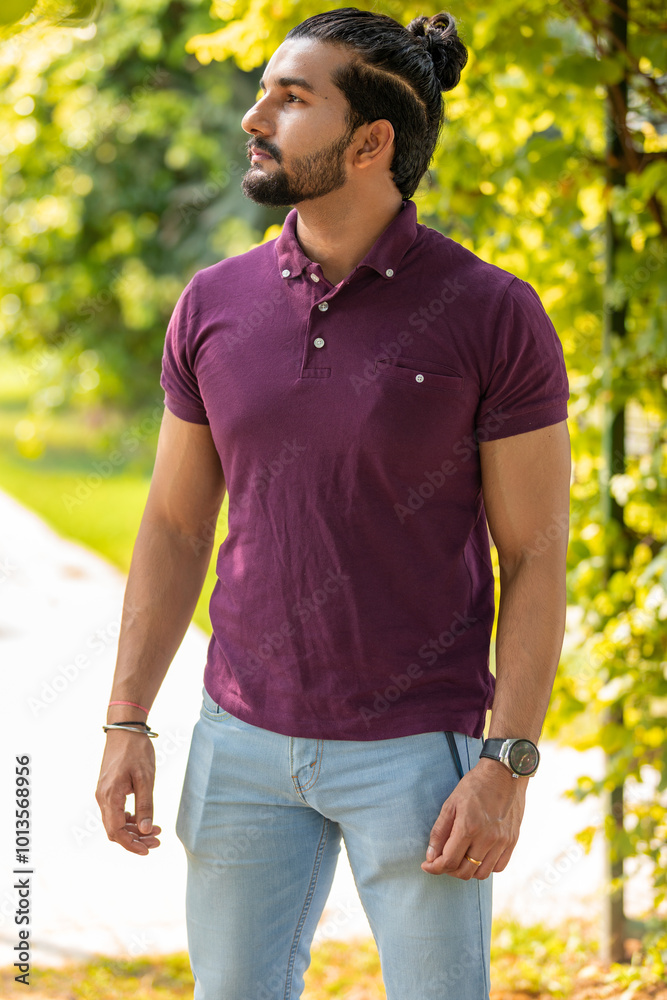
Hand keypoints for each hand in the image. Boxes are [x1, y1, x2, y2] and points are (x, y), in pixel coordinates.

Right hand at [96, 732, 161, 854]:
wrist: (125, 729)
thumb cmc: (136, 750)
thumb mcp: (146, 778)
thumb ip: (146, 805)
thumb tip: (147, 830)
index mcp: (110, 796)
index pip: (116, 832)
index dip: (131, 845)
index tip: (148, 850)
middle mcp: (102, 797)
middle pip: (114, 830)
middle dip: (135, 840)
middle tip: (158, 841)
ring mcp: (103, 793)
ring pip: (114, 822)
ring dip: (134, 830)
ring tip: (156, 831)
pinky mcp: (108, 789)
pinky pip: (115, 812)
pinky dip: (128, 819)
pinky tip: (144, 820)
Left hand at [420, 757, 526, 878]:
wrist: (504, 773)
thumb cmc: (475, 786)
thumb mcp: (450, 804)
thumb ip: (439, 832)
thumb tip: (431, 856)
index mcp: (468, 827)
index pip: (449, 861)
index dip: (435, 868)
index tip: (427, 865)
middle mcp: (487, 838)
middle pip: (465, 872)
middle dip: (449, 870)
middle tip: (442, 861)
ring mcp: (502, 841)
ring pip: (482, 874)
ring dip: (467, 871)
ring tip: (460, 858)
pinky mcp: (512, 841)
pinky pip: (498, 867)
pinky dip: (485, 867)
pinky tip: (477, 856)